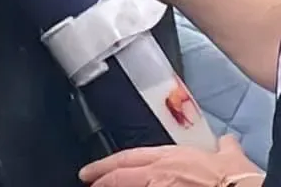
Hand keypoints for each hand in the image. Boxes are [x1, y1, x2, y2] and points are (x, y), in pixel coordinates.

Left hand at [78, 135, 261, 185]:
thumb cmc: (235, 176)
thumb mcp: (228, 156)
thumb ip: (224, 147)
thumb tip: (227, 142)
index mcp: (170, 157)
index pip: (131, 157)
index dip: (109, 162)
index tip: (93, 169)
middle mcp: (159, 172)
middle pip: (122, 173)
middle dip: (101, 176)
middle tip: (86, 180)